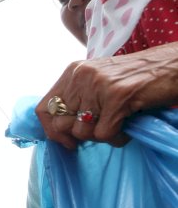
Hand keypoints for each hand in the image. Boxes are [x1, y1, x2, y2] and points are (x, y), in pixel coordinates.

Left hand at [36, 42, 177, 148]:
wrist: (173, 65)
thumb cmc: (138, 78)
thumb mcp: (99, 81)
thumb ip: (78, 99)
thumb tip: (58, 131)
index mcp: (73, 72)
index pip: (43, 108)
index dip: (50, 130)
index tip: (65, 141)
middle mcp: (81, 76)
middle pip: (61, 124)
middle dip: (79, 137)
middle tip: (100, 132)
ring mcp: (98, 86)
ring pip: (82, 132)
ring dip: (101, 137)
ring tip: (119, 125)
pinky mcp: (116, 97)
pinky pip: (104, 134)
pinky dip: (118, 138)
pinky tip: (128, 127)